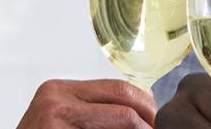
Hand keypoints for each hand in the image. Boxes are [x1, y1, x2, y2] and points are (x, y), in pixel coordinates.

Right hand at [17, 79, 156, 128]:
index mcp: (57, 90)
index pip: (116, 87)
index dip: (145, 103)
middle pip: (123, 100)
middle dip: (148, 117)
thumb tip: (143, 109)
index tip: (156, 118)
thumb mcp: (60, 119)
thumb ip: (91, 111)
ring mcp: (54, 121)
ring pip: (121, 121)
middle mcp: (54, 100)